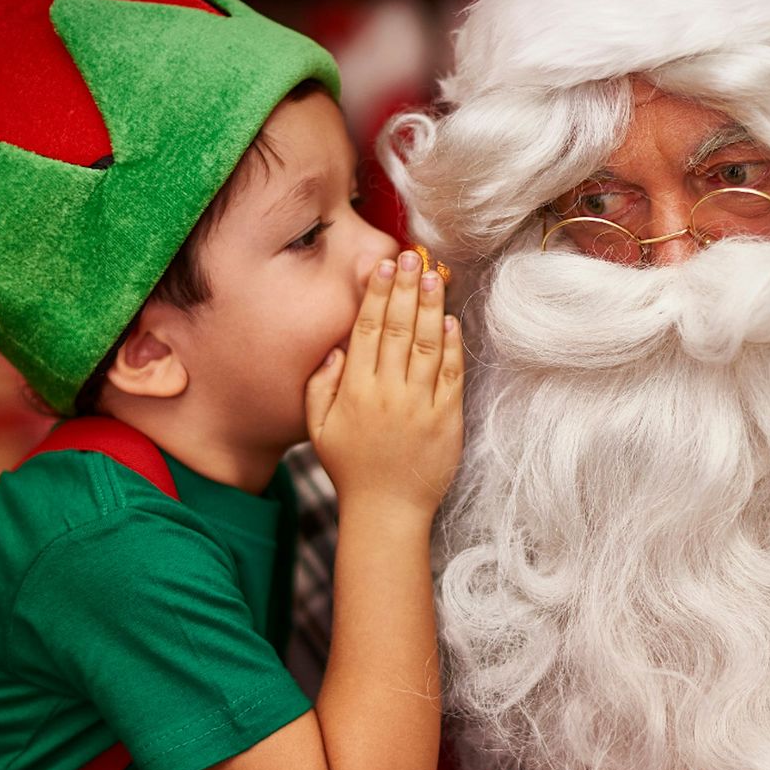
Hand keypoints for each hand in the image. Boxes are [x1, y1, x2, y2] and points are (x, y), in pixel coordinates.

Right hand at [305, 250, 463, 518]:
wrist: (386, 512)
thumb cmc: (351, 469)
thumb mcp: (319, 429)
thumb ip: (320, 385)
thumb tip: (336, 347)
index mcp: (354, 391)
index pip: (367, 330)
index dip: (376, 294)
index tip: (383, 266)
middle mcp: (387, 393)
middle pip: (398, 328)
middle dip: (405, 288)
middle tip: (411, 257)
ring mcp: (419, 406)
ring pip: (427, 345)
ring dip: (431, 307)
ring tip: (434, 276)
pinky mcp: (447, 420)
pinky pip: (450, 375)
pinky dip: (451, 346)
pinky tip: (450, 320)